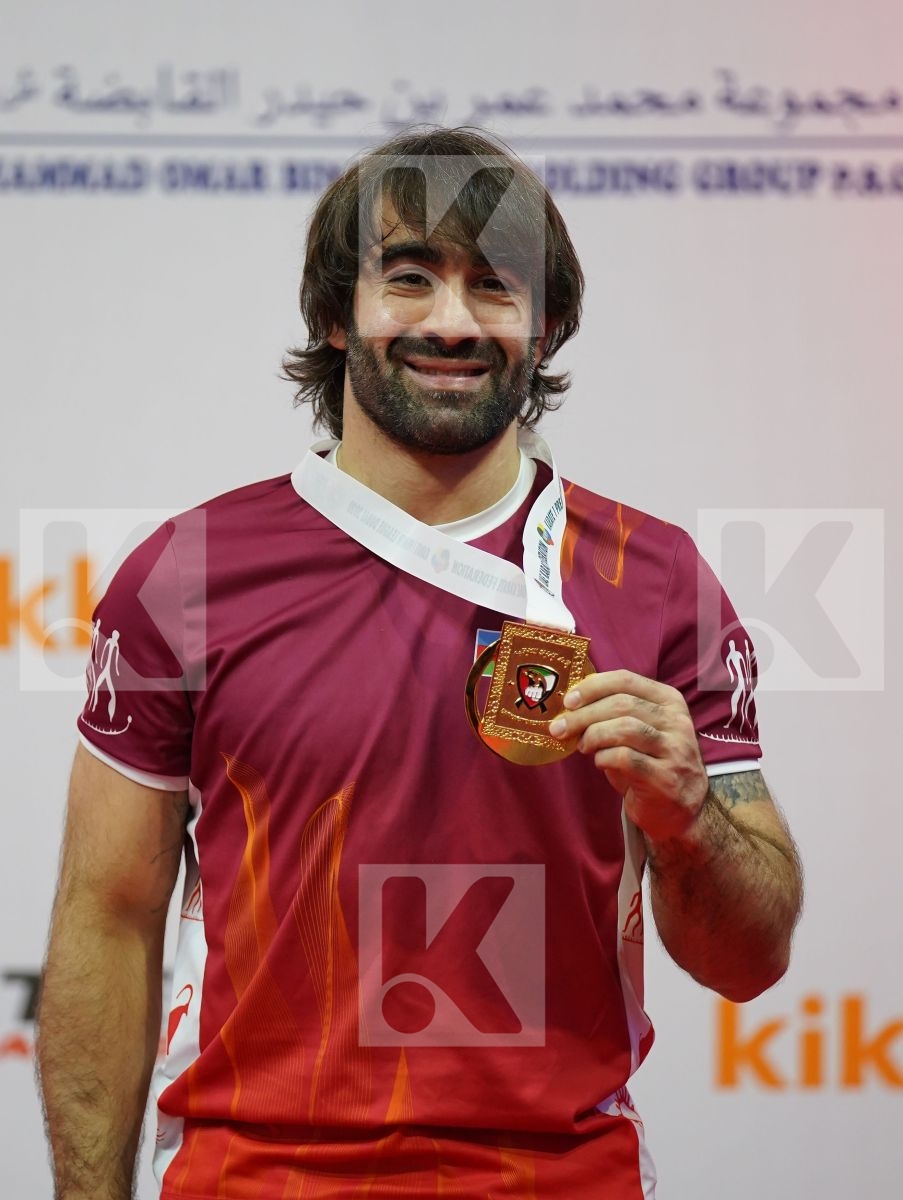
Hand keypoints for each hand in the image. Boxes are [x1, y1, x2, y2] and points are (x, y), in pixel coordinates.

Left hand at [548, 669, 708, 842]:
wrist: (678, 810)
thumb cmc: (649, 763)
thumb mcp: (638, 730)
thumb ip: (613, 714)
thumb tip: (571, 705)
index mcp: (669, 701)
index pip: (626, 679)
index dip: (592, 687)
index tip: (568, 701)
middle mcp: (676, 721)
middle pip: (622, 703)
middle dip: (583, 715)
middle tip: (560, 728)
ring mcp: (675, 749)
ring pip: (625, 728)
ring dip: (593, 736)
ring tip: (582, 746)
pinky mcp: (665, 777)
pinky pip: (625, 758)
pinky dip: (603, 758)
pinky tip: (600, 762)